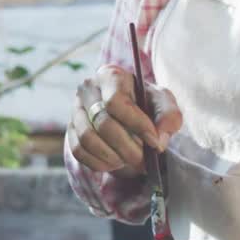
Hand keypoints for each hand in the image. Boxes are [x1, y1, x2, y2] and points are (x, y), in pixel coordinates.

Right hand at [66, 64, 182, 174]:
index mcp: (111, 76)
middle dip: (126, 147)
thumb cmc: (147, 105)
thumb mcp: (164, 105)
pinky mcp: (70, 129)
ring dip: (111, 156)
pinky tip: (114, 163)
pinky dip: (98, 163)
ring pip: (87, 138)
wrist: (130, 115)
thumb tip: (158, 140)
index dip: (136, 124)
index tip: (154, 142)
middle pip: (102, 123)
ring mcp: (75, 109)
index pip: (115, 101)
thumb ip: (169, 117)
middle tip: (143, 160)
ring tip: (128, 160)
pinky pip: (77, 150)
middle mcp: (88, 89)